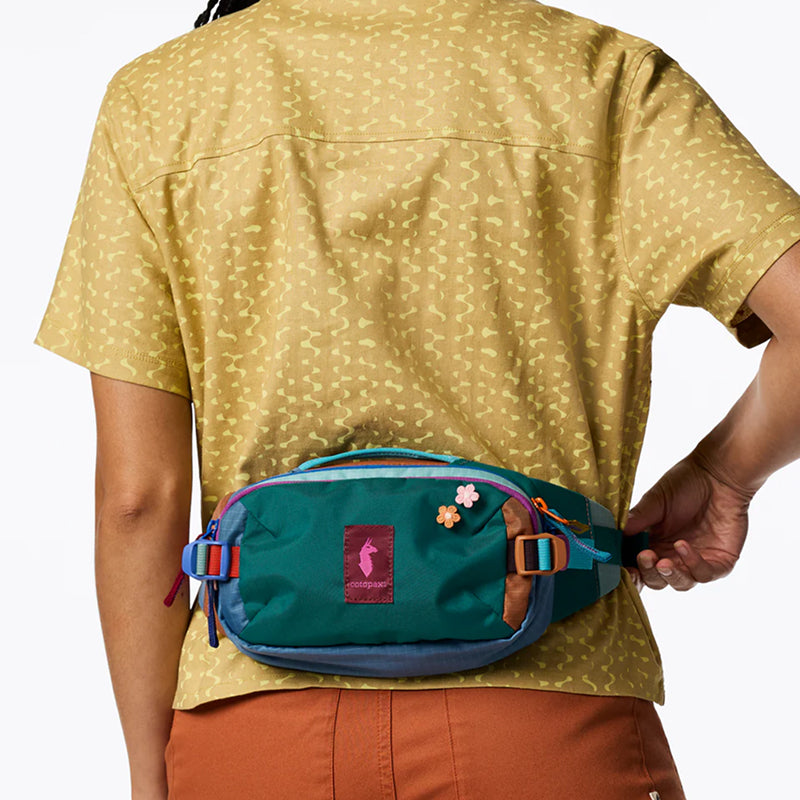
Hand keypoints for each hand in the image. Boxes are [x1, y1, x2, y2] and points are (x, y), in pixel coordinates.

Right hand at [623, 448, 758, 590]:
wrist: (719, 474)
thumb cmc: (685, 484)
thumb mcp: (654, 501)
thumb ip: (636, 520)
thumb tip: (613, 536)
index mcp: (653, 544)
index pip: (638, 568)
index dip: (630, 573)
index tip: (620, 568)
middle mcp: (673, 556)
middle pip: (657, 580)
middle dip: (649, 573)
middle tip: (645, 557)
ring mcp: (697, 561)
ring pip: (681, 583)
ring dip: (670, 575)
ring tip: (663, 561)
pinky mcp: (719, 562)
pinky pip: (705, 574)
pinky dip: (693, 564)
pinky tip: (683, 546)